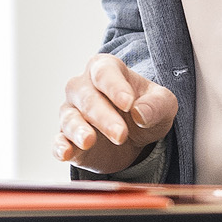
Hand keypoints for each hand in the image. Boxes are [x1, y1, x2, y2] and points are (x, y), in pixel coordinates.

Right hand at [53, 54, 177, 174]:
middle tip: (121, 135)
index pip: (105, 73)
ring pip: (70, 118)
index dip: (115, 88)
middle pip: (87, 98)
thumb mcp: (163, 104)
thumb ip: (156, 105)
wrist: (134, 136)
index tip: (128, 104)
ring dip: (79, 130)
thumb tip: (139, 113)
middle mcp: (82, 87)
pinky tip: (66, 153)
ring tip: (89, 141)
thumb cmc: (145, 108)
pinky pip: (58, 141)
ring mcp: (71, 112)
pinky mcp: (67, 138)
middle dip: (103, 116)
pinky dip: (60, 147)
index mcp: (105, 69)